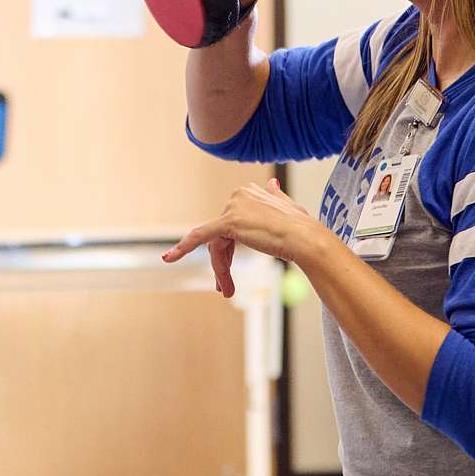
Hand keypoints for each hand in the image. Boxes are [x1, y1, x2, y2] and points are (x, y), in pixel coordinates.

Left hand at [162, 178, 325, 296]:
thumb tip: (271, 185)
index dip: (231, 249)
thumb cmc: (302, 228)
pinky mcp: (228, 222)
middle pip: (222, 236)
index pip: (231, 225)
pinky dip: (182, 248)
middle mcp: (238, 195)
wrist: (306, 238)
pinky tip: (169, 258)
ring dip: (221, 270)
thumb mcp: (288, 207)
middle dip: (223, 262)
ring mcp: (232, 208)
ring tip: (227, 291)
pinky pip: (199, 236)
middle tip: (224, 288)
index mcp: (248, 192)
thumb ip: (275, 197)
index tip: (230, 268)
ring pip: (217, 244)